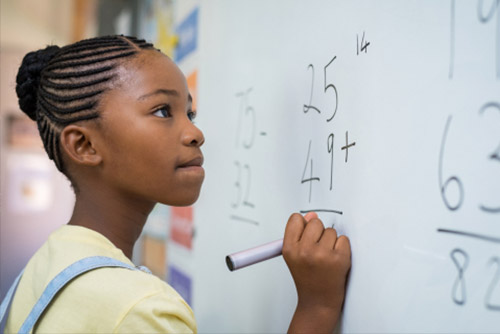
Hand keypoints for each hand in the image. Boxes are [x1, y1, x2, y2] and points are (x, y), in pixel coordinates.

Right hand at [283, 212, 350, 332]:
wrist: (319, 302)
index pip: (296, 219)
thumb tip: (311, 215)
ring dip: (331, 242)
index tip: (306, 234)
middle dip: (318, 233)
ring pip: (331, 231)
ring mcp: (322, 255)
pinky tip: (335, 260)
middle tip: (317, 250)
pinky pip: (344, 240)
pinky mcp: (339, 259)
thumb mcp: (295, 256)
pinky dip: (342, 248)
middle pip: (315, 222)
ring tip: (326, 257)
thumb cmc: (308, 279)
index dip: (303, 225)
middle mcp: (304, 251)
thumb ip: (300, 234)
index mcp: (290, 249)